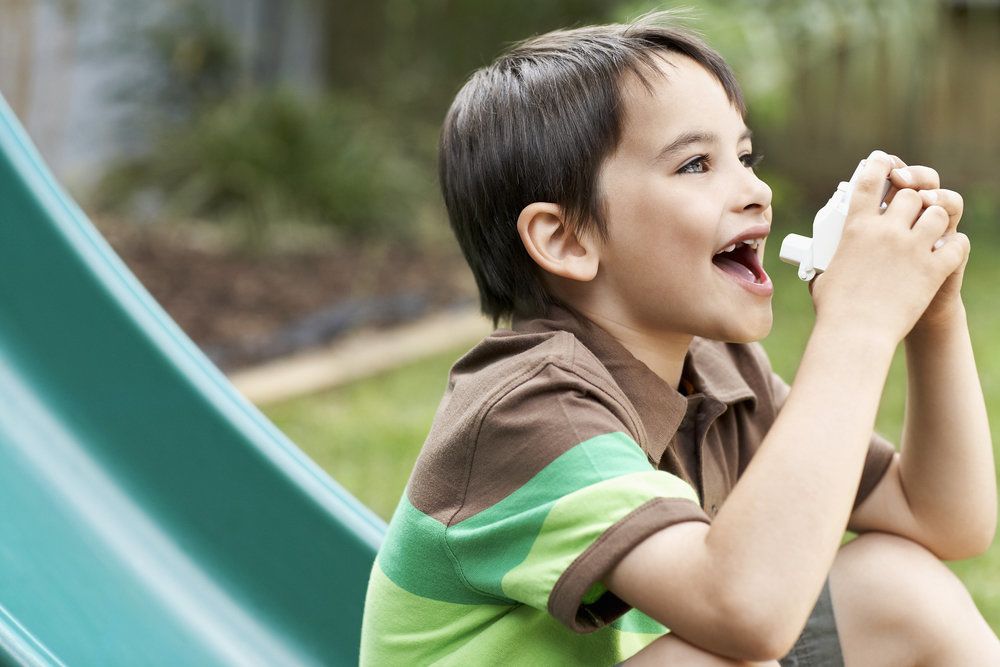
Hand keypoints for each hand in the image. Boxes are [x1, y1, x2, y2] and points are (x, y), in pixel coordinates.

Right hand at [808, 151, 965, 346]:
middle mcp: (885, 231)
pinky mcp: (933, 269)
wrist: (856, 333)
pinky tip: (946, 253)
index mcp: (855, 228)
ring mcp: (912, 248)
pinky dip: (954, 246)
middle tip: (910, 212)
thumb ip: (828, 261)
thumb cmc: (834, 309)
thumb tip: (818, 267)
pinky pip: (957, 244)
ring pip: (938, 212)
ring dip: (936, 219)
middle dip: (913, 200)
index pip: (869, 180)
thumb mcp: (824, 275)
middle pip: (910, 194)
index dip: (879, 165)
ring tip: (930, 232)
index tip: (885, 163)